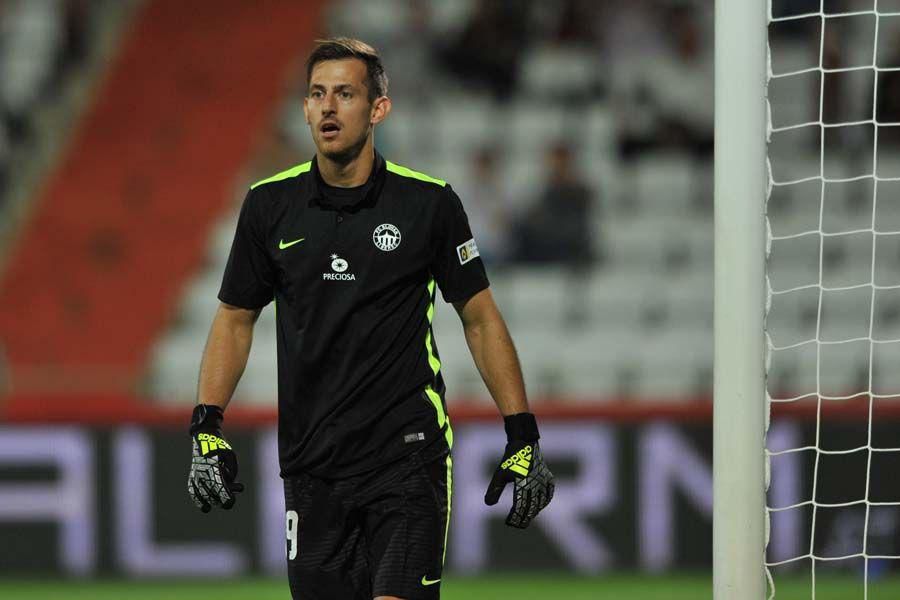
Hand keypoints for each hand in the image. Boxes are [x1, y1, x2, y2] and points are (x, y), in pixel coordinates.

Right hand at [187, 404, 244, 512]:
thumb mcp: (230, 456)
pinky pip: (193, 492)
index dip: (226, 498)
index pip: (219, 488)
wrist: (203, 436)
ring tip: (224, 500)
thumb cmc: (220, 445)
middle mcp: (202, 473)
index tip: (231, 501)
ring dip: (214, 500)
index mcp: (212, 467)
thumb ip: (232, 471)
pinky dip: (199, 500)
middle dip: (225, 497)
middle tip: (236, 491)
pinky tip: (206, 507)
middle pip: (213, 494)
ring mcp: (195, 475)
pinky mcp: (192, 476)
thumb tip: (229, 484)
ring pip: (203, 496)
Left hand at [484, 413, 554, 528]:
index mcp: (523, 482)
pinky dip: (544, 501)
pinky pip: (548, 493)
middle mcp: (535, 483)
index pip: (520, 506)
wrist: (524, 443)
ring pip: (541, 502)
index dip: (515, 517)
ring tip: (526, 518)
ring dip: (534, 511)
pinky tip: (539, 506)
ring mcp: (543, 480)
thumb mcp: (499, 474)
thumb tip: (488, 504)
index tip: (509, 522)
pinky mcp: (548, 477)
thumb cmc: (510, 459)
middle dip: (524, 518)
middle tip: (517, 525)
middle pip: (531, 507)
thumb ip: (494, 489)